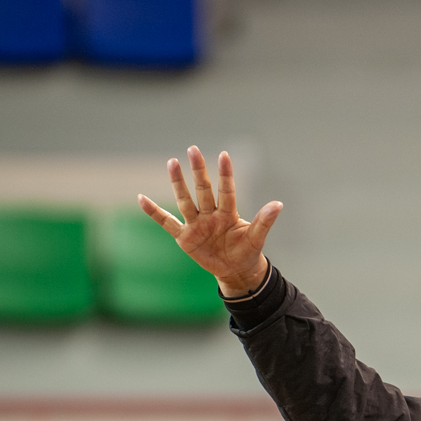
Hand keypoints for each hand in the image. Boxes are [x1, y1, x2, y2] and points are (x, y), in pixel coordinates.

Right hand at [138, 145, 282, 297]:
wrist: (235, 270)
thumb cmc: (247, 251)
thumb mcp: (256, 238)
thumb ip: (264, 221)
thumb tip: (279, 204)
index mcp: (228, 213)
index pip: (226, 190)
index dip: (225, 174)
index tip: (224, 155)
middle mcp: (210, 214)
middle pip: (203, 190)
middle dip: (198, 170)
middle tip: (193, 149)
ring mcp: (196, 224)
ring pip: (185, 200)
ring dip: (178, 183)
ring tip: (172, 162)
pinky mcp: (184, 237)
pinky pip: (167, 222)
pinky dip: (154, 212)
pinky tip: (141, 198)